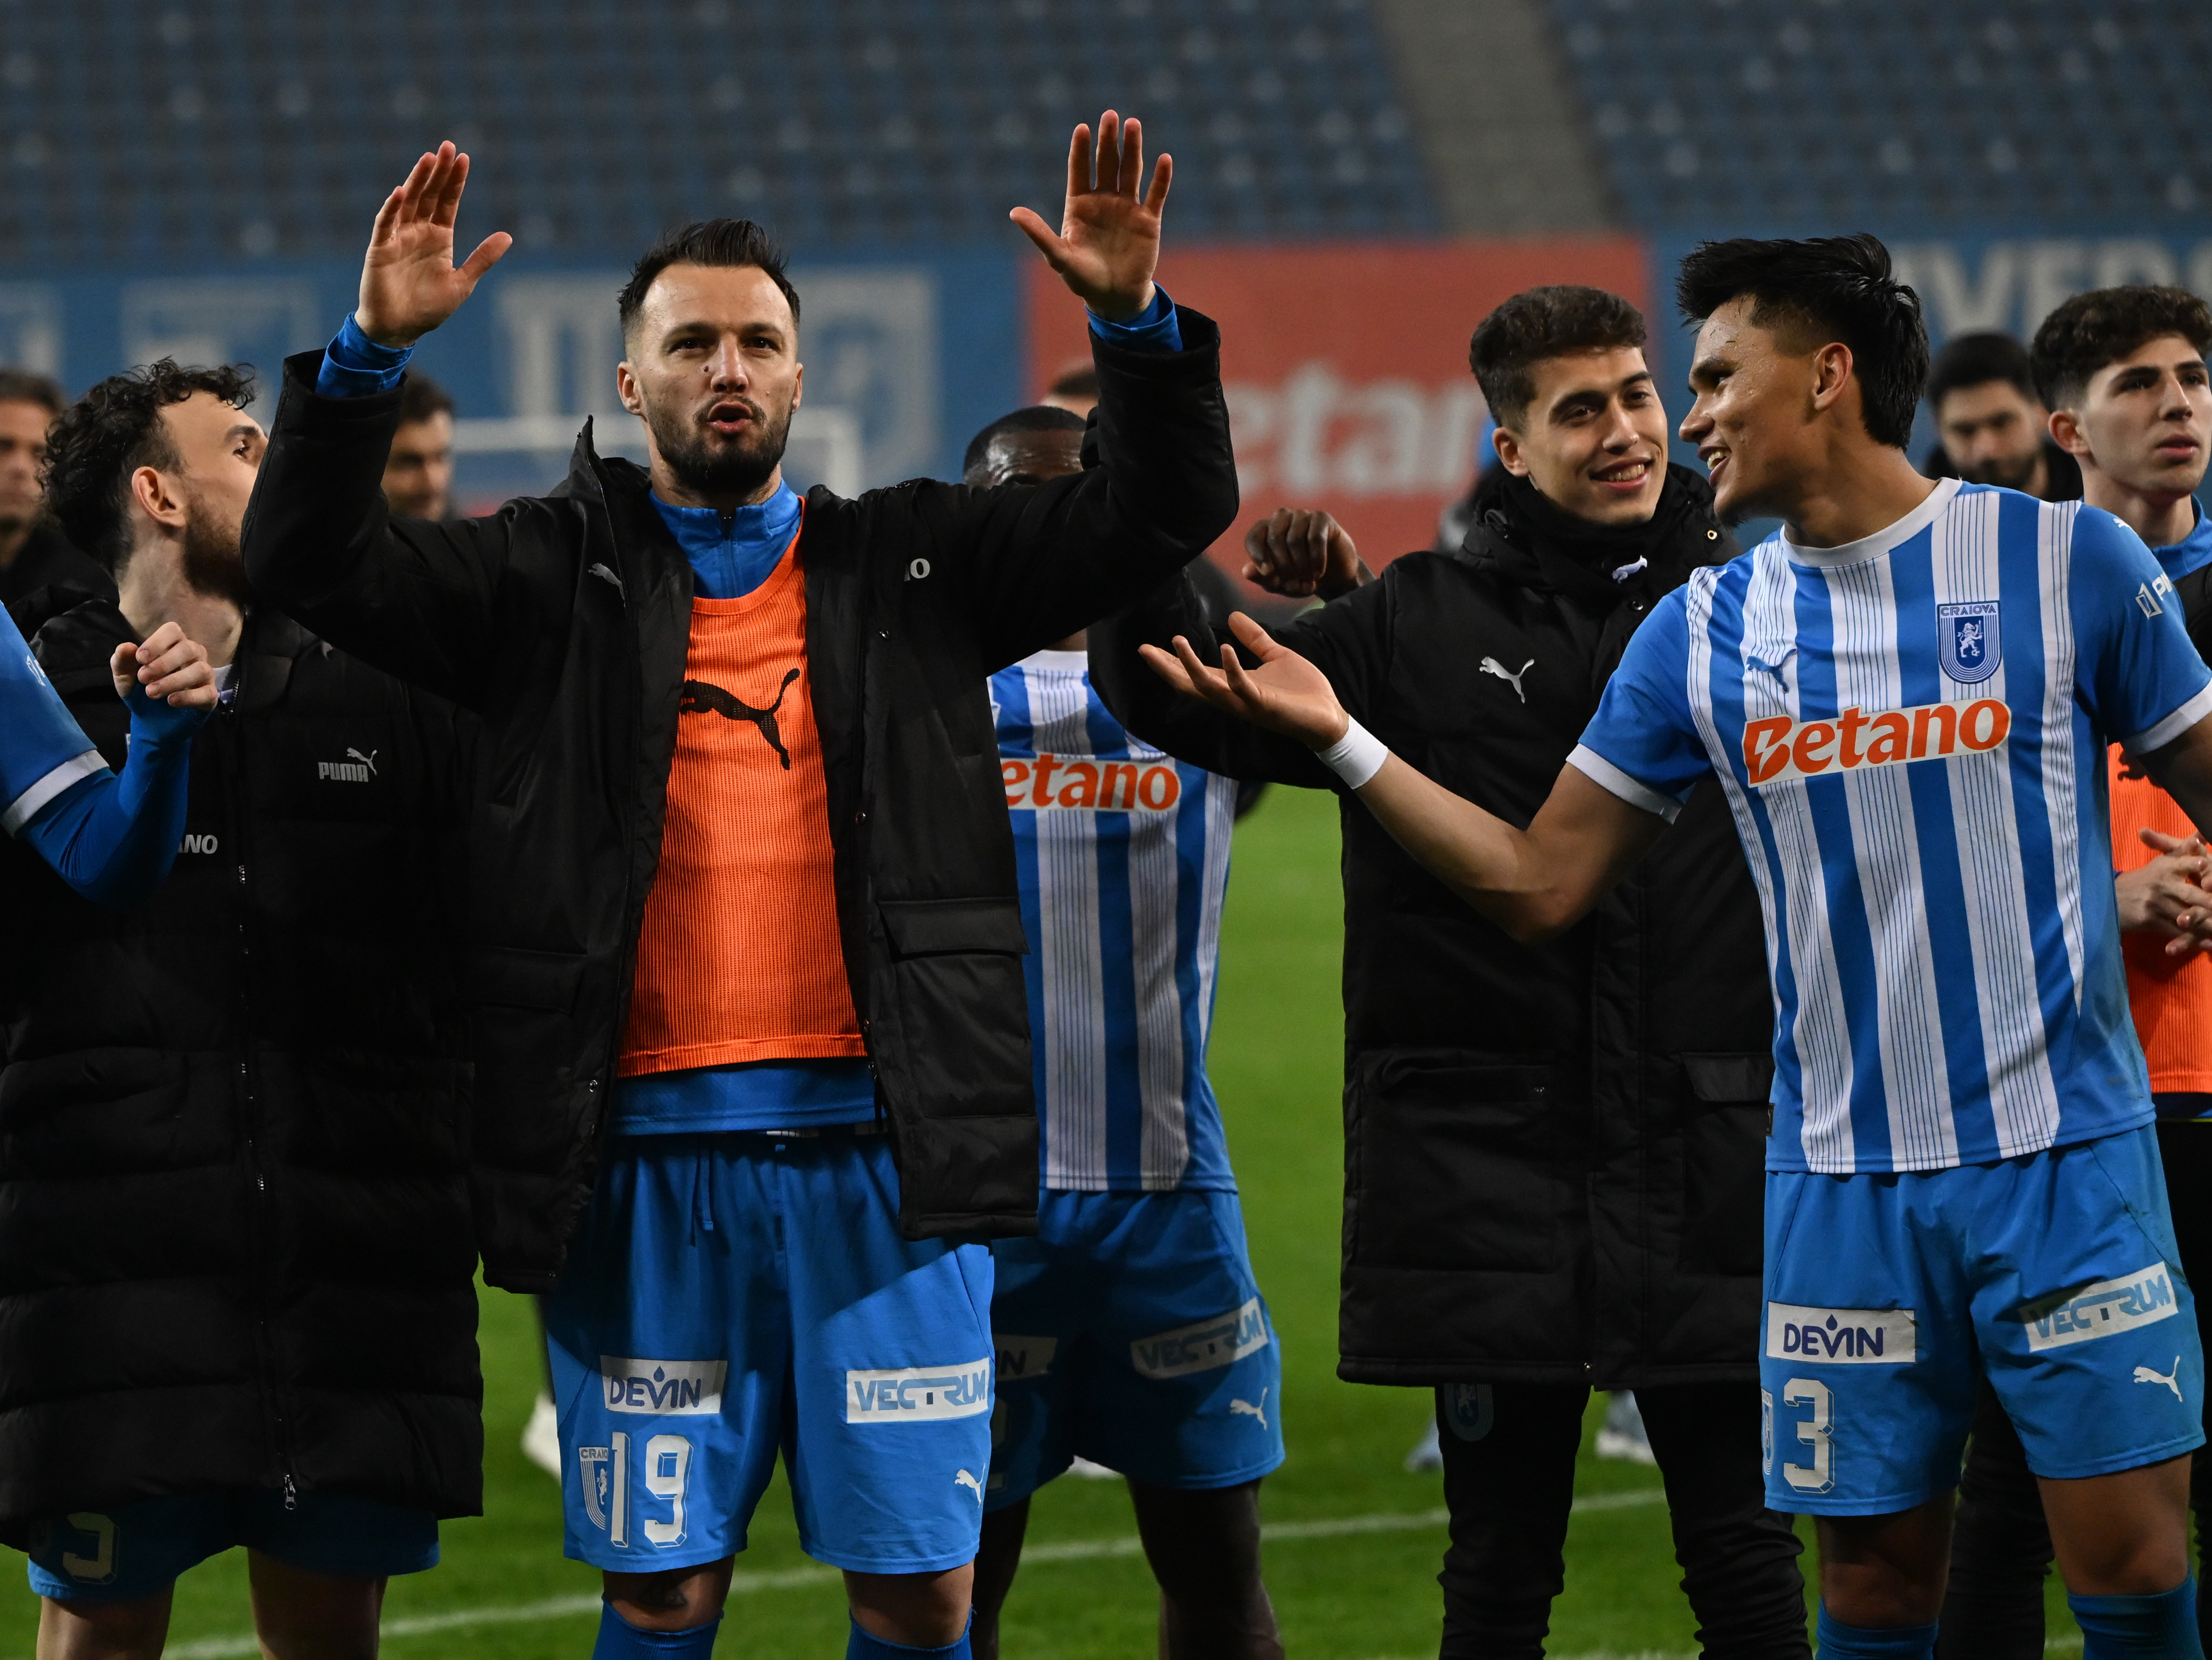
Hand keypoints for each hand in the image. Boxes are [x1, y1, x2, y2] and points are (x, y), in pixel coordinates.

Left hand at [111, 621, 215, 708]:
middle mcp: (193, 655)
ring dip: (174, 681)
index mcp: (173, 644)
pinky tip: (171, 701)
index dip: (157, 642)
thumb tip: (127, 647)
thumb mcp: (124, 676)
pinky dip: (188, 696)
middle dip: (163, 663)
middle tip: (143, 678)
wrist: (150, 719)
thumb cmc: (140, 690)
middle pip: (188, 648)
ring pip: (200, 670)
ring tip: (152, 692)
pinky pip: (207, 692)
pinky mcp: (210, 695)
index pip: (173, 631)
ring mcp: (205, 675)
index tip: (140, 659)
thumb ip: (122, 661)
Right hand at [356, 141, 512, 346]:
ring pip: (409, 202)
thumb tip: (508, 236)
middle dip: (439, 171)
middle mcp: (418, 232)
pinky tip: (402, 191)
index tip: (464, 158)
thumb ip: (482, 258)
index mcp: (439, 238)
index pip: (448, 202)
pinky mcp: (379, 249)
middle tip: (448, 146)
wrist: (400, 330)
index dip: (455, 181)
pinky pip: (385, 224)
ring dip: (418, 180)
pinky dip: (392, 208)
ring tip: (429, 158)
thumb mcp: (462, 282)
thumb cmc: (430, 308)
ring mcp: (398, 238)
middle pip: (429, 194)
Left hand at [1010, 111, 1169, 321]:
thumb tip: (1013, 212)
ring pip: (1130, 171)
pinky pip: (1155, 194)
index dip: (1081, 149)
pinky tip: (1164, 159)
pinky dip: (1161, 178)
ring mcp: (1127, 208)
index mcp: (1079, 205)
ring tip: (1133, 124)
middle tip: (1110, 116)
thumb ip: (1039, 233)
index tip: (1082, 128)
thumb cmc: (1083, 279)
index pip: (1080, 170)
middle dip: (1108, 140)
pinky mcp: (1148, 220)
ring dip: (1133, 148)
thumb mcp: (1059, 257)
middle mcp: (1103, 200)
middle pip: (1106, 163)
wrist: (1114, 298)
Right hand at [1139, 611, 1351, 748]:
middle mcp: (1234, 698)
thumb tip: (1232, 615)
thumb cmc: (1303, 691)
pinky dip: (1233, 669)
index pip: (1195, 674)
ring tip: (1177, 642)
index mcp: (1234, 685)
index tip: (1149, 647)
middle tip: (1145, 650)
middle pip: (1191, 685)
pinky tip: (1225, 649)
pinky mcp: (1265, 707)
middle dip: (1167, 668)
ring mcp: (1247, 704)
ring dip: (1191, 667)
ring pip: (1209, 688)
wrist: (1330, 717)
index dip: (1172, 663)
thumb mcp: (1276, 656)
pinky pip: (1242, 689)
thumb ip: (1254, 639)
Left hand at [1242, 508, 1373, 599]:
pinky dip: (1316, 559)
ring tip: (1307, 585)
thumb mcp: (1280, 583)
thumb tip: (1246, 572)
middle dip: (1283, 567)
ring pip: (1294, 539)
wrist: (1333, 577)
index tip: (1268, 574)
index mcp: (1266, 531)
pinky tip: (1318, 574)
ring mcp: (1302, 515)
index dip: (1258, 555)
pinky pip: (1315, 537)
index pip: (1254, 537)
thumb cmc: (1301, 578)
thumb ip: (1263, 578)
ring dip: (1301, 566)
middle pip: (1274, 538)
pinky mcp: (1322, 518)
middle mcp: (1282, 518)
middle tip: (1293, 587)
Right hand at [2116, 827, 2211, 957]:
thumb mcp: (2162, 860)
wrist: (2110, 899)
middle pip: (2191, 893)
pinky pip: (2177, 932)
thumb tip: (2203, 830)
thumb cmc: (2143, 879)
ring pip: (2187, 916)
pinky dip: (2194, 939)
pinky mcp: (2151, 922)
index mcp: (2166, 867)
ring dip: (2206, 923)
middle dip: (2208, 901)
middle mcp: (2161, 884)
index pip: (2185, 864)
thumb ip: (2185, 847)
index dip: (2196, 865)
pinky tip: (2208, 943)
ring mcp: (2156, 904)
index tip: (2204, 864)